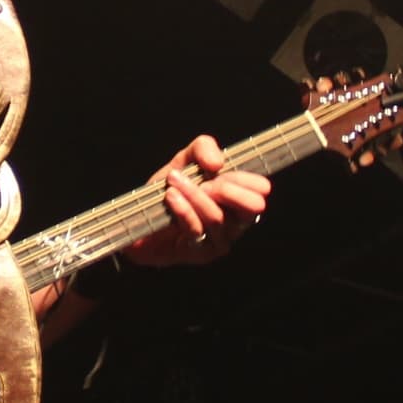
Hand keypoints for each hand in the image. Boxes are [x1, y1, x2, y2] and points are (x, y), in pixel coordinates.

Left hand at [125, 135, 270, 267]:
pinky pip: (196, 229)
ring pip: (217, 217)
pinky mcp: (200, 254)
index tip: (215, 170)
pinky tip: (170, 196)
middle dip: (226, 189)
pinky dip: (182, 209)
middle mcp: (237, 223)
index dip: (240, 177)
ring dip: (194, 194)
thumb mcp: (186, 160)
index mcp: (239, 200)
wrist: (141, 219)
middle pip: (253, 206)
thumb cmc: (170, 190)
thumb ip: (203, 148)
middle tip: (203, 182)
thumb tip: (217, 163)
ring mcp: (220, 241)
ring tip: (174, 182)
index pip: (261, 189)